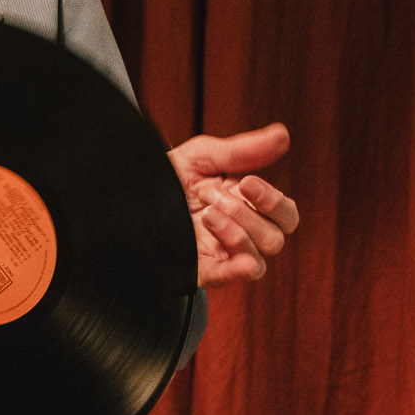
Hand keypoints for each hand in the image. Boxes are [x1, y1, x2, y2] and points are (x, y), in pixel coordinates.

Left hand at [168, 123, 298, 287]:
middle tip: (215, 198)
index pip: (285, 214)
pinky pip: (229, 278)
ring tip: (206, 214)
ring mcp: (222, 253)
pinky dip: (239, 271)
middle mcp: (241, 232)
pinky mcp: (201, 269)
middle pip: (275, 238)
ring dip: (236, 233)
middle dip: (249, 215)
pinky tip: (241, 262)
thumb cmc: (170, 175)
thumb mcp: (204, 156)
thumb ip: (244, 151)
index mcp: (248, 205)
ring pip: (258, 259)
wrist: (130, 194)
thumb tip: (282, 136)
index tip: (246, 183)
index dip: (273, 201)